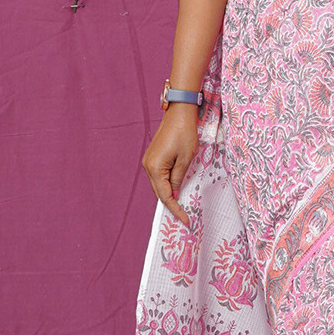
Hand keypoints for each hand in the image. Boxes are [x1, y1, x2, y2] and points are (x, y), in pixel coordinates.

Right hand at [141, 105, 197, 225]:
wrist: (179, 113)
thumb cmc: (185, 133)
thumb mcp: (185, 159)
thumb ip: (178, 179)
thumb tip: (174, 195)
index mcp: (155, 168)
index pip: (165, 196)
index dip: (176, 210)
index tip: (186, 221)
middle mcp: (148, 166)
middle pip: (159, 192)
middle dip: (172, 205)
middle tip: (185, 217)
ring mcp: (148, 161)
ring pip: (159, 185)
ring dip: (169, 194)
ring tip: (183, 205)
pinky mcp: (153, 157)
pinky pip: (159, 176)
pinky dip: (167, 184)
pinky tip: (176, 189)